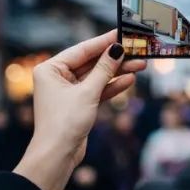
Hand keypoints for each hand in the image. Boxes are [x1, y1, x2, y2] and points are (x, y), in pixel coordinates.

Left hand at [15, 30, 145, 189]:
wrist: (57, 156)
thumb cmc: (64, 122)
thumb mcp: (87, 92)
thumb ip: (104, 69)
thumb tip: (117, 49)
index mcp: (50, 69)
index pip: (82, 50)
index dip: (104, 42)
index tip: (122, 33)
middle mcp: (57, 78)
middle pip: (91, 63)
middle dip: (114, 59)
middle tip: (136, 51)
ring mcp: (68, 92)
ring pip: (96, 77)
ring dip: (117, 72)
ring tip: (139, 65)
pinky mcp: (78, 105)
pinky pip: (97, 90)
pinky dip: (111, 86)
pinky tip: (129, 79)